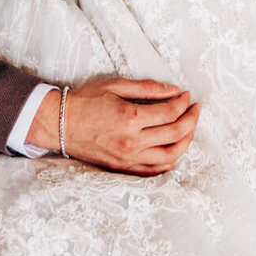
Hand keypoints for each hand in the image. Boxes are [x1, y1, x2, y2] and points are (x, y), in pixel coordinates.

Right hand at [27, 78, 200, 176]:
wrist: (60, 123)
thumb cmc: (86, 100)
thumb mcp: (116, 85)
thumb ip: (147, 88)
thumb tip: (173, 90)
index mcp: (130, 118)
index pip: (169, 112)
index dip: (183, 103)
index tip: (187, 95)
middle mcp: (132, 142)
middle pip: (175, 134)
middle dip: (191, 120)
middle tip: (195, 108)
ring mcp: (128, 159)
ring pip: (170, 156)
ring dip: (185, 141)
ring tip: (189, 127)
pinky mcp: (124, 169)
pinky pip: (155, 170)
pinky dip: (170, 160)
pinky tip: (174, 148)